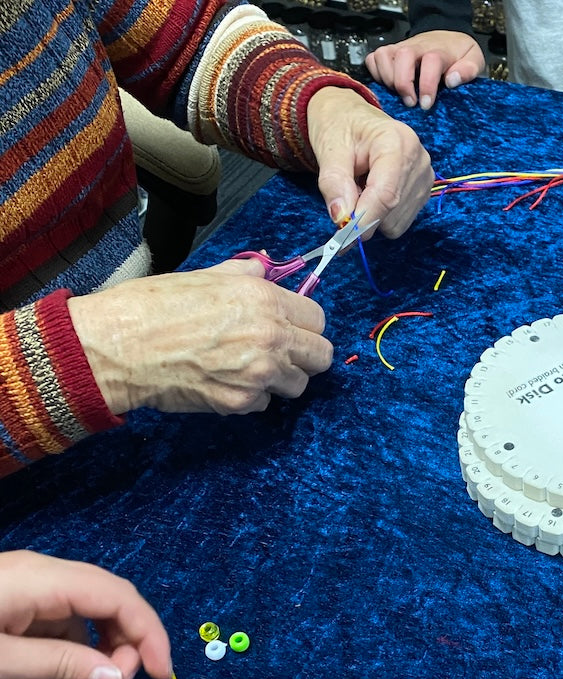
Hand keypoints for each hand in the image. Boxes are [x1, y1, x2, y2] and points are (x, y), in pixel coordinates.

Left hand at [0, 550, 170, 678]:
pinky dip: (80, 642)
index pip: (118, 597)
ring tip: (97, 678)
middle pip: (112, 596)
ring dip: (107, 641)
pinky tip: (67, 671)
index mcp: (44, 579)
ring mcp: (32, 582)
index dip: (149, 634)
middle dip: (131, 637)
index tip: (160, 675)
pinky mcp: (20, 597)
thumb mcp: (0, 661)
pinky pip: (66, 615)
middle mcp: (45, 571)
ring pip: (91, 606)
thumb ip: (60, 666)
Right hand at [69, 258, 331, 415]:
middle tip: (282, 354)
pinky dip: (250, 397)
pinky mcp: (241, 402)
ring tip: (250, 370)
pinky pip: (265, 404)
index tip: (292, 329)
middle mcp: (270, 336)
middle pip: (321, 357)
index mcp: (264, 299)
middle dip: (305, 356)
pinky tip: (225, 382)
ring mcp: (259, 373)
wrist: (118, 346)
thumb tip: (264, 268)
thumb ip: (243, 276)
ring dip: (281, 380)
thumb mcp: (203, 277)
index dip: (305, 324)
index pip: (318, 319)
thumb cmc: (153, 307)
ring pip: (298, 385)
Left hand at [306, 86, 433, 237]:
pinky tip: (374, 192)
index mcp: (397, 142)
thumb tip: (341, 218)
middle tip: (346, 197)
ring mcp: (425, 177)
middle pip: (392, 212)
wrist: (352, 117)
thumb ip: (333, 183)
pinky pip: (401, 222)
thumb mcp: (329, 148)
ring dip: (373, 216)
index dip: (364, 221)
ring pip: (396, 223)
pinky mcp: (424, 191)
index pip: (386, 195)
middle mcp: (419, 160)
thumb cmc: (340, 127)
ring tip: (361, 188)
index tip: (343, 237)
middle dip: (365, 215)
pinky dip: (382, 216)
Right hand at [365, 31, 484, 109]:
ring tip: (399, 94)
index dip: (427, 84)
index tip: (427, 103)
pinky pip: (373, 60)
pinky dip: (376, 74)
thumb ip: (468, 70)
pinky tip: (388, 85)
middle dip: (403, 83)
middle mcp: (417, 47)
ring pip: (383, 56)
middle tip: (411, 102)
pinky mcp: (390, 54)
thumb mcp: (473, 60)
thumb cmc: (458, 55)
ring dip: (388, 79)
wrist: (447, 40)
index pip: (431, 61)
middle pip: (402, 56)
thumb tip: (452, 80)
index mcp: (439, 50)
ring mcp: (400, 49)